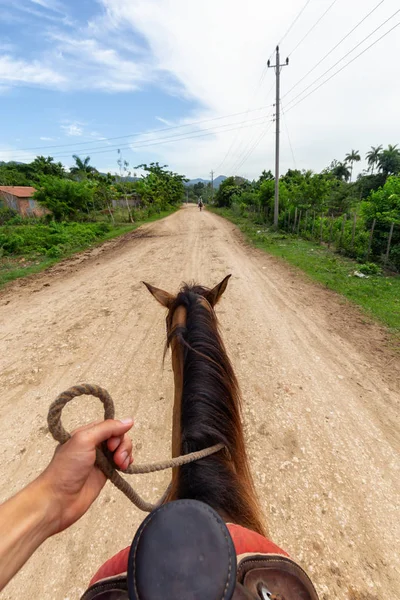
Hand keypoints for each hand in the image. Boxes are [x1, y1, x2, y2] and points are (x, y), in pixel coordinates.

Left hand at [37, 418, 133, 534]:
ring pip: (121, 448)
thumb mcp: (84, 440)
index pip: (110, 425)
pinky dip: (126, 462)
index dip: (116, 432)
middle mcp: (94, 444)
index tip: (112, 444)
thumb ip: (107, 428)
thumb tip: (129, 420)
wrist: (59, 499)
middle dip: (122, 444)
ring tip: (120, 464)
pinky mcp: (105, 473)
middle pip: (118, 436)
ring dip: (125, 454)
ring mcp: (100, 459)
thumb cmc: (66, 469)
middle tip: (116, 456)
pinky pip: (121, 462)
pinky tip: (124, 467)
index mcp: (86, 433)